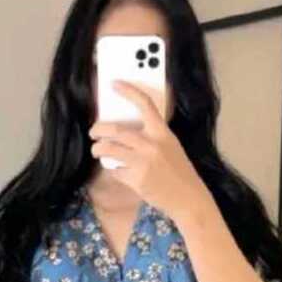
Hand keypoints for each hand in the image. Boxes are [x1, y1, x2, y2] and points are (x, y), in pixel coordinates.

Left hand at [88, 80, 209, 221]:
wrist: (188, 197)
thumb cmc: (178, 171)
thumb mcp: (170, 146)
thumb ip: (152, 136)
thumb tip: (125, 131)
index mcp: (162, 132)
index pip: (144, 104)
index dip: (128, 91)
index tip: (114, 84)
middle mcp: (151, 144)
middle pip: (115, 129)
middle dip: (98, 129)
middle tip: (93, 132)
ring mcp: (142, 162)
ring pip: (109, 149)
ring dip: (98, 149)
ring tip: (96, 151)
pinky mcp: (136, 179)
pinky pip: (115, 171)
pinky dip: (113, 170)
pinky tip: (118, 171)